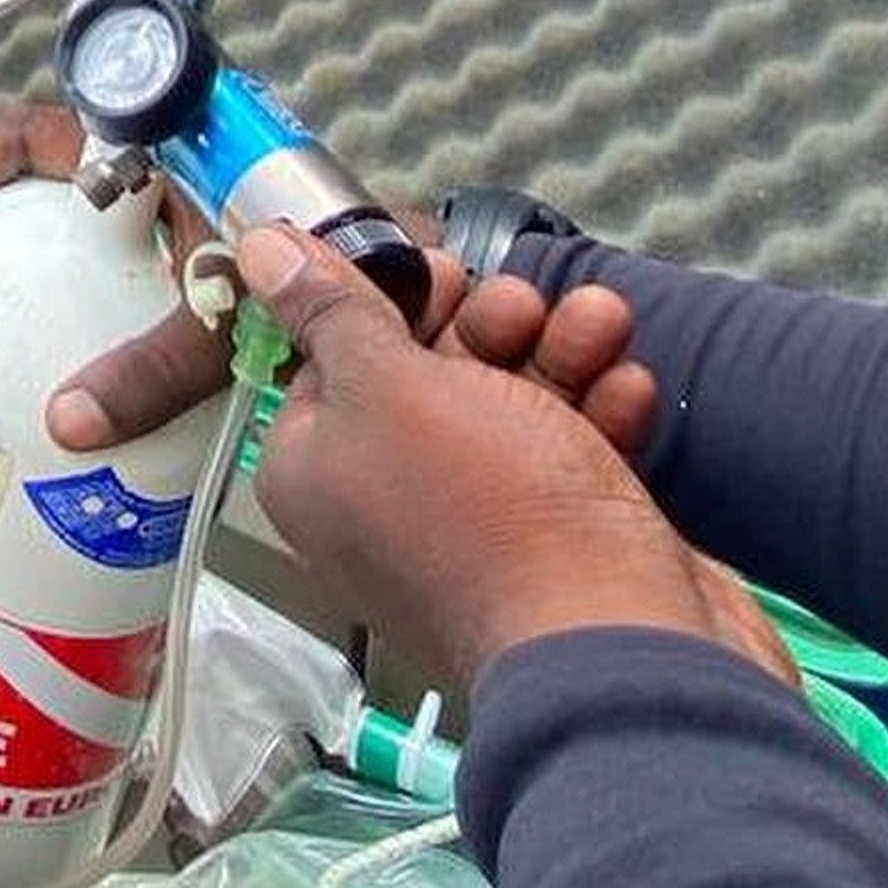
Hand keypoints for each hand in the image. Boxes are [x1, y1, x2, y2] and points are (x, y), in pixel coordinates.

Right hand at [0, 104, 462, 449]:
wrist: (400, 275)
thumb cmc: (321, 254)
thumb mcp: (220, 311)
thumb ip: (150, 370)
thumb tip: (71, 424)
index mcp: (152, 149)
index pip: (33, 134)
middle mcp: (165, 167)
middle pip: (54, 169)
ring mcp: (184, 203)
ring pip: (96, 211)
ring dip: (49, 249)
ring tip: (11, 308)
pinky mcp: (209, 244)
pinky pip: (135, 257)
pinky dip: (102, 292)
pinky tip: (91, 344)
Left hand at [235, 222, 792, 687]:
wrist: (614, 641)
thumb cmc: (484, 510)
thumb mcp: (388, 385)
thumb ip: (332, 312)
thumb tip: (259, 246)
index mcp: (315, 469)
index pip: (332, 360)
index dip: (385, 305)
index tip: (435, 270)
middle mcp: (384, 500)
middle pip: (430, 376)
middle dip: (489, 324)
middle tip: (522, 307)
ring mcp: (475, 522)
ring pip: (512, 403)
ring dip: (561, 350)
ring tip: (597, 325)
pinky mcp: (559, 535)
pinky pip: (570, 452)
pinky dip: (602, 412)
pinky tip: (628, 388)